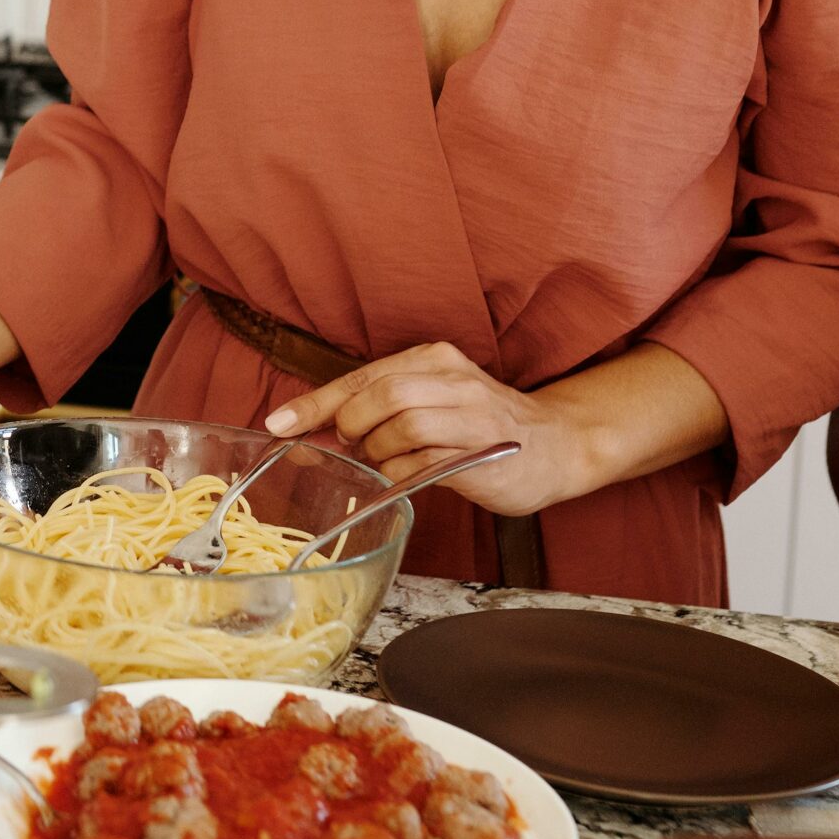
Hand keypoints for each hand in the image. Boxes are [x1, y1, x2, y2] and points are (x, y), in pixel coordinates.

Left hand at [262, 341, 569, 514]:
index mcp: (434, 359)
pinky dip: (401, 475)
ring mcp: (473, 416)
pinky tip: (402, 479)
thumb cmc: (482, 425)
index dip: (315, 402)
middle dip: (352, 425)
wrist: (559, 445)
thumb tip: (315, 426)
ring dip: (379, 452)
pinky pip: (425, 464)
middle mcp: (454, 379)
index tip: (279, 424)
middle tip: (354, 445)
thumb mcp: (432, 399)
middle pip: (381, 395)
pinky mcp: (484, 454)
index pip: (361, 377)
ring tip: (384, 461)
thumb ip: (381, 406)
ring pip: (401, 427)